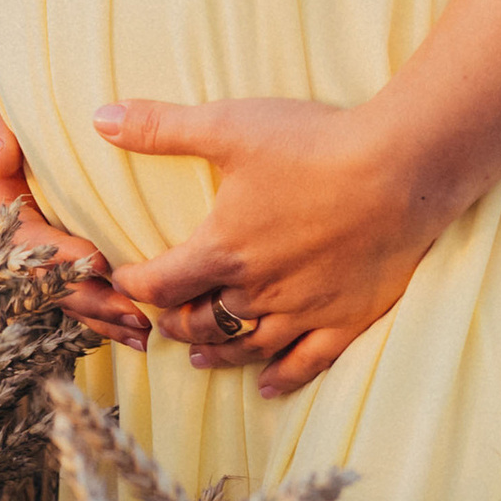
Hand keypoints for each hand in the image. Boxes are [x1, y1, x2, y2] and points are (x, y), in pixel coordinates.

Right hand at [0, 32, 149, 346]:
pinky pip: (83, 278)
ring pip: (67, 289)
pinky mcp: (63, 238)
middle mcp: (9, 230)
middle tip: (136, 316)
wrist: (14, 75)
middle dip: (90, 300)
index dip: (58, 258)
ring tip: (146, 331)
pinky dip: (109, 302)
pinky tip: (145, 321)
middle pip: (46, 281)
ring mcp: (37, 239)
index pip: (20, 242)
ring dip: (104, 313)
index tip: (100, 263)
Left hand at [97, 94, 435, 395]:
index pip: (161, 282)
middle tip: (161, 320)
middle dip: (173, 322)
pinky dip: (281, 376)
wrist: (402, 170)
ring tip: (200, 355)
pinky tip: (266, 381)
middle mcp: (257, 289)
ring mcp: (303, 310)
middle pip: (200, 320)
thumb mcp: (229, 125)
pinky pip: (306, 362)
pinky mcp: (346, 320)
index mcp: (223, 247)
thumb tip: (99, 118)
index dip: (134, 284)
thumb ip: (161, 127)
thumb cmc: (314, 144)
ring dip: (217, 351)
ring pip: (247, 345)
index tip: (123, 280)